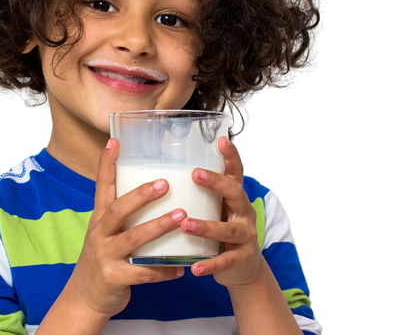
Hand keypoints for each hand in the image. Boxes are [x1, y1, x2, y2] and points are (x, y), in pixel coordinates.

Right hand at [63, 138, 185, 317]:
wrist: (84, 298)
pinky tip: (181, 266)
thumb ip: (123, 212)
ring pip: (133, 238)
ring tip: (182, 217)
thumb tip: (151, 185)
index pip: (101, 186)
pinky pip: (143, 273)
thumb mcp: (105, 231)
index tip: (114, 141)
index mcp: (99, 218)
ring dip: (159, 226)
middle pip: (118, 208)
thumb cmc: (103, 258)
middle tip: (164, 183)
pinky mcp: (114, 278)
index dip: (106, 163)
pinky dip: (163, 269)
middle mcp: (100, 233)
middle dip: (141, 195)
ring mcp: (105, 256)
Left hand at [180, 137, 263, 290]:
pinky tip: (195, 268)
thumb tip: (163, 168)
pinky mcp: (242, 259)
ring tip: (186, 224)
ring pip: (228, 229)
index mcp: (235, 196)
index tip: (221, 140)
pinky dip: (211, 265)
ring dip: (207, 226)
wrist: (244, 269)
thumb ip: (199, 191)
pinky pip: (226, 262)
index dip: (231, 156)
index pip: (236, 171)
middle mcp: (244, 212)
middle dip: (217, 183)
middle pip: (235, 193)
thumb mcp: (215, 207)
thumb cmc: (222, 229)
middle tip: (195, 174)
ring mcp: (245, 236)